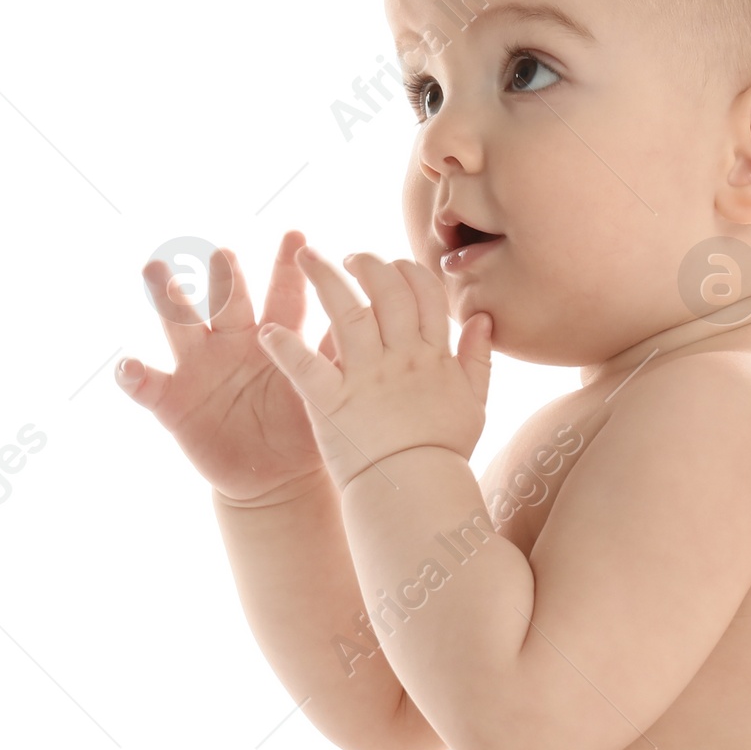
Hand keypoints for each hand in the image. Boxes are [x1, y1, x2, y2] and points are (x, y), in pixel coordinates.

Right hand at [115, 230, 343, 504]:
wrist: (275, 482)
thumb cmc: (302, 433)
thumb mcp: (323, 395)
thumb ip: (337, 358)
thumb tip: (373, 318)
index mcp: (271, 336)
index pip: (282, 294)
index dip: (289, 267)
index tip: (298, 234)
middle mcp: (231, 342)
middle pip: (225, 300)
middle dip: (223, 275)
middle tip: (223, 252)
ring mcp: (198, 369)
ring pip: (180, 326)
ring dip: (169, 301)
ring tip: (159, 274)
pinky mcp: (173, 402)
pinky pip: (148, 387)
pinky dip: (134, 377)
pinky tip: (127, 366)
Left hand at [256, 247, 491, 492]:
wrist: (419, 494)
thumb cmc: (444, 452)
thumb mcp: (474, 402)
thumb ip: (477, 358)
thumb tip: (482, 318)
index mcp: (433, 356)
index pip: (424, 293)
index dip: (407, 270)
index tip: (391, 263)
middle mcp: (401, 358)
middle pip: (386, 292)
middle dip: (366, 263)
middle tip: (348, 255)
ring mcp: (366, 379)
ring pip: (348, 313)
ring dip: (326, 279)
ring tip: (306, 256)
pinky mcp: (333, 404)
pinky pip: (306, 369)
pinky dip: (285, 348)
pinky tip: (267, 332)